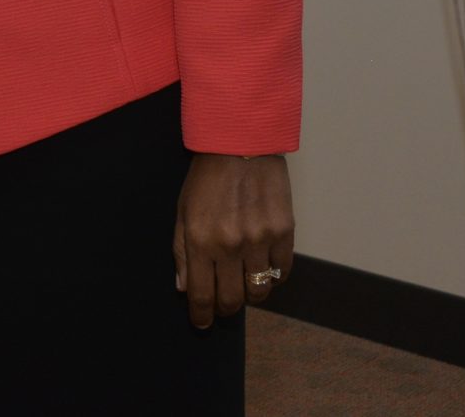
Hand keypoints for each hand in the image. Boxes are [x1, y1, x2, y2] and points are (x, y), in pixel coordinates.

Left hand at [173, 152, 292, 327]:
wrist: (241, 141)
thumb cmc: (207, 175)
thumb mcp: (183, 210)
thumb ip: (181, 251)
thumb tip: (184, 288)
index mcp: (200, 240)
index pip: (201, 295)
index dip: (201, 316)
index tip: (202, 323)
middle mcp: (230, 245)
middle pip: (232, 300)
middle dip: (225, 308)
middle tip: (223, 304)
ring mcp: (260, 240)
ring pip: (258, 291)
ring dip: (250, 294)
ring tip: (244, 284)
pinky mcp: (284, 231)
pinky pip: (281, 271)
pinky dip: (272, 276)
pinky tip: (263, 268)